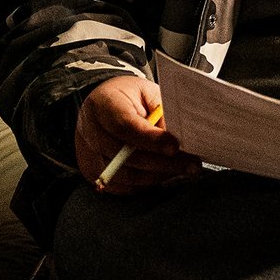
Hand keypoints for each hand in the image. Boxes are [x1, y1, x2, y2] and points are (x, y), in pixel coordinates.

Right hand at [76, 75, 198, 193]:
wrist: (101, 106)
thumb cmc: (128, 98)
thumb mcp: (147, 93)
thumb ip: (161, 113)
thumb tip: (181, 139)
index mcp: (103, 104)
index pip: (125, 126)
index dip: (150, 139)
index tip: (175, 146)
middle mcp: (91, 131)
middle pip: (125, 156)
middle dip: (163, 163)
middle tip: (191, 164)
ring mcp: (88, 154)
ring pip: (125, 176)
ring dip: (158, 176)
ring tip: (182, 169)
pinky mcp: (92, 171)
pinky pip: (121, 186)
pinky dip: (145, 183)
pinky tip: (162, 174)